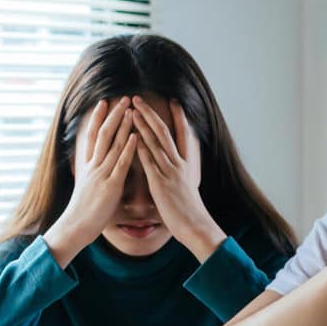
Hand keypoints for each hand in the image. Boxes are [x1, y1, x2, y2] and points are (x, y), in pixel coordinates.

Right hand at [44, 97, 137, 267]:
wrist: (76, 226)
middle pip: (102, 134)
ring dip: (122, 126)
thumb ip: (94, 175)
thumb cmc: (85, 210)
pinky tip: (135, 136)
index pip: (92, 136)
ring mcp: (101, 173)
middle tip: (122, 98)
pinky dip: (128, 148)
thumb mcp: (88, 186)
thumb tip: (96, 168)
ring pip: (112, 144)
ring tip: (130, 109)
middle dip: (112, 115)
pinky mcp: (110, 184)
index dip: (98, 118)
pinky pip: (120, 163)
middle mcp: (93, 165)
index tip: (104, 102)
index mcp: (88, 165)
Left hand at [131, 96, 224, 261]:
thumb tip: (178, 172)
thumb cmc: (190, 212)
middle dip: (150, 114)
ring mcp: (170, 172)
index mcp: (186, 165)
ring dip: (142, 125)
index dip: (179, 117)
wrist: (196, 226)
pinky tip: (132, 136)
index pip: (183, 135)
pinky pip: (149, 161)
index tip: (174, 101)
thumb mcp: (188, 189)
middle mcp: (178, 164)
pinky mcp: (160, 183)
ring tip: (130, 110)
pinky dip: (140, 147)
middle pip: (164, 132)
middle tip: (138, 98)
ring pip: (155, 142)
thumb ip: (181, 177)